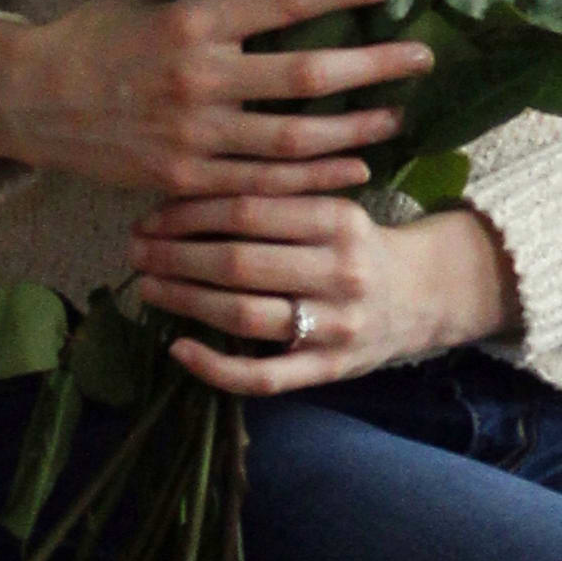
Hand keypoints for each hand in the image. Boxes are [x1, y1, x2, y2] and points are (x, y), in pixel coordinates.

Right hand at [0, 0, 432, 201]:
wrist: (27, 100)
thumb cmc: (90, 37)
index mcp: (192, 20)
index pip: (284, 1)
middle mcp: (199, 78)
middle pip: (307, 76)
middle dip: (374, 66)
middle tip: (422, 58)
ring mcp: (193, 135)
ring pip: (294, 139)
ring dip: (356, 129)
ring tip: (398, 115)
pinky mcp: (183, 179)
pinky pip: (262, 183)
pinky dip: (313, 179)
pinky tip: (353, 168)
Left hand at [130, 193, 518, 394]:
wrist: (426, 294)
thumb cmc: (359, 243)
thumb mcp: (333, 205)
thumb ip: (277, 196)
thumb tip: (189, 184)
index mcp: (339, 220)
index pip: (249, 209)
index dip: (189, 212)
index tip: (150, 215)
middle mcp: (340, 272)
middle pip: (239, 262)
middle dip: (176, 255)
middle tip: (135, 250)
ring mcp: (335, 326)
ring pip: (245, 315)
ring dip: (185, 301)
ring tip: (148, 287)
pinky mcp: (328, 370)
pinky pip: (264, 376)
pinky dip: (215, 367)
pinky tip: (178, 348)